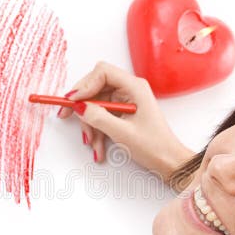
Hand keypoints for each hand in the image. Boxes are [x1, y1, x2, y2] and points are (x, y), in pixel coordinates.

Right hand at [58, 61, 194, 181]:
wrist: (168, 162)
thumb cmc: (154, 146)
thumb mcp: (122, 133)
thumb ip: (98, 118)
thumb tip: (79, 107)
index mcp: (134, 87)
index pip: (103, 72)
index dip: (85, 85)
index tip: (73, 101)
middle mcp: (129, 90)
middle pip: (95, 87)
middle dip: (82, 106)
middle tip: (66, 117)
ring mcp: (124, 101)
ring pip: (95, 104)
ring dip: (89, 125)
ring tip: (92, 144)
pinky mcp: (121, 113)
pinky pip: (101, 116)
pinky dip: (96, 131)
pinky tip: (98, 147)